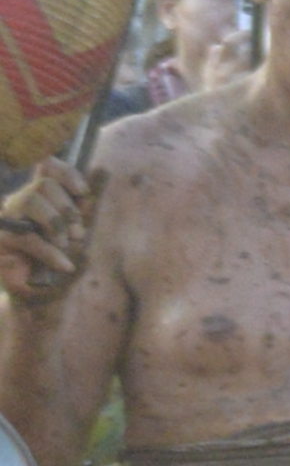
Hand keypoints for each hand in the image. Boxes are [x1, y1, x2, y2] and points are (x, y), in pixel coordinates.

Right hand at [0, 156, 88, 306]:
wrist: (45, 299)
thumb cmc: (65, 264)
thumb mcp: (82, 234)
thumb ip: (88, 205)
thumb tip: (102, 169)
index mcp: (43, 199)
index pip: (47, 166)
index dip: (67, 173)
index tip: (83, 193)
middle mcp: (22, 204)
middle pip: (43, 184)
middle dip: (68, 209)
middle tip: (77, 235)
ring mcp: (8, 220)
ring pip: (31, 200)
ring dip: (57, 225)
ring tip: (66, 246)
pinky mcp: (1, 239)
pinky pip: (27, 235)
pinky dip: (51, 251)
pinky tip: (64, 265)